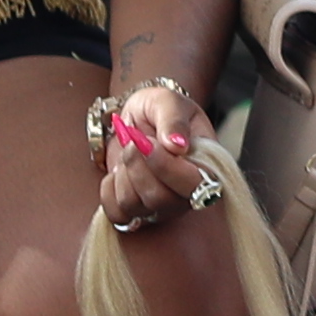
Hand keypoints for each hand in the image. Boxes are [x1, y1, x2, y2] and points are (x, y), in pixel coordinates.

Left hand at [91, 78, 218, 231]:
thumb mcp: (168, 101)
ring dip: (123, 174)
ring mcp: (162, 206)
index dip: (166, 167)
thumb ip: (175, 120)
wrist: (137, 117)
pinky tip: (118, 172)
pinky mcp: (136, 211)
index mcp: (206, 167)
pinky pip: (116, 214)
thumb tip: (178, 146)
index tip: (147, 141)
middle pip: (160, 199)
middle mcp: (187, 193)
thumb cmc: (159, 109)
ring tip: (130, 152)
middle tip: (134, 140)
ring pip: (134, 205)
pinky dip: (109, 190)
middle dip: (138, 166)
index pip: (194, 184)